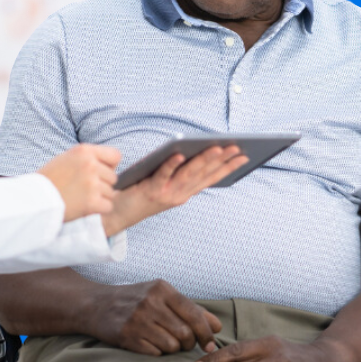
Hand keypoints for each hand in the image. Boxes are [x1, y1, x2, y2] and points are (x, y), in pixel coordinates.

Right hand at [37, 144, 121, 221]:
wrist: (33, 199)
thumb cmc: (49, 180)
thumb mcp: (66, 158)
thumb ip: (87, 158)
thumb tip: (110, 164)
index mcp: (84, 151)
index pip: (115, 156)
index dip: (110, 166)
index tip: (101, 173)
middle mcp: (90, 165)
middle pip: (113, 177)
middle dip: (102, 185)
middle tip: (84, 190)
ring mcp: (92, 184)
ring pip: (110, 193)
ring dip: (99, 198)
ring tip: (80, 198)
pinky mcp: (92, 202)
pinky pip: (108, 206)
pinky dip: (98, 209)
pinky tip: (84, 207)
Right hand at [88, 280, 222, 355]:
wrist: (96, 305)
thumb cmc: (135, 300)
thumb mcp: (162, 296)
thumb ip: (191, 309)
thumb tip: (217, 326)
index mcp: (162, 289)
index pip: (194, 314)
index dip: (206, 333)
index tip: (210, 345)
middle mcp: (150, 302)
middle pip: (185, 333)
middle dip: (188, 343)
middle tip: (183, 343)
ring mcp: (137, 319)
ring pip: (171, 345)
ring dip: (172, 349)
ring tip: (164, 341)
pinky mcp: (127, 336)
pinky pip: (155, 353)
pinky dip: (157, 352)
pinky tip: (149, 343)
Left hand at [100, 145, 247, 235]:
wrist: (116, 214)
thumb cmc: (140, 193)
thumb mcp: (165, 183)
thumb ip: (179, 171)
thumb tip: (193, 148)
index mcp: (185, 193)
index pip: (211, 178)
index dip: (228, 168)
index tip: (244, 156)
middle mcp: (179, 195)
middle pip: (204, 174)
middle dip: (223, 160)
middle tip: (237, 147)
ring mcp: (166, 194)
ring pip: (189, 174)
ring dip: (204, 160)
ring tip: (217, 147)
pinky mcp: (151, 191)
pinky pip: (163, 175)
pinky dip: (171, 165)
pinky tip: (179, 153)